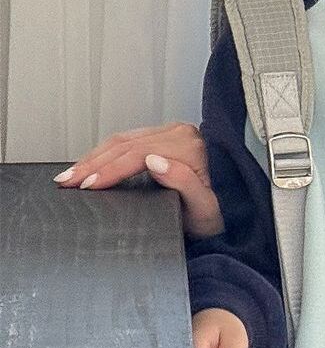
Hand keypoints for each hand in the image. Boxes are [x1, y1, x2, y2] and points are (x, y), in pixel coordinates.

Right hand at [55, 123, 223, 237]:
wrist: (234, 211)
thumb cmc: (221, 214)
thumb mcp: (206, 208)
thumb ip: (185, 183)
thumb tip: (156, 162)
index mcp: (191, 148)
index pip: (139, 154)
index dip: (110, 170)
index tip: (88, 185)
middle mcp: (183, 134)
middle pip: (126, 145)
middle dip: (92, 164)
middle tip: (67, 181)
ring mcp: (174, 133)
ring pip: (123, 140)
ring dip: (94, 157)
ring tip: (70, 175)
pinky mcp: (166, 137)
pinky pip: (129, 140)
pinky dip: (105, 153)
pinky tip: (90, 165)